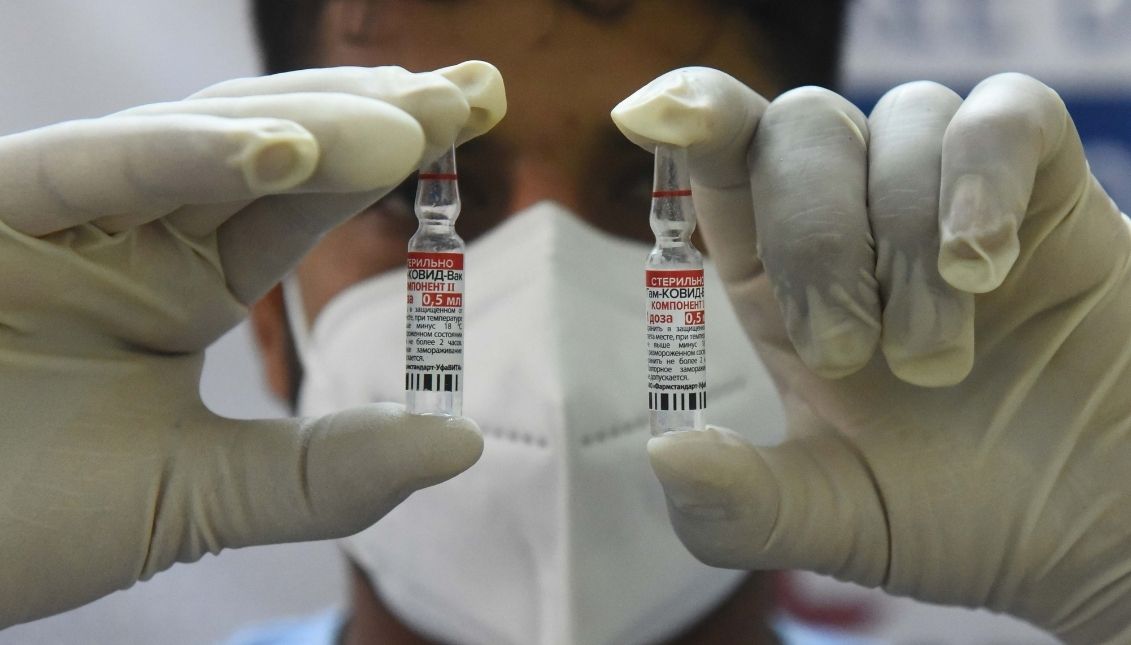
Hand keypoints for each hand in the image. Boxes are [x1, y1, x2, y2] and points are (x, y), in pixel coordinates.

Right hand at [0, 61, 504, 626]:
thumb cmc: (19, 519)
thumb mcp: (201, 497)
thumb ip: (325, 474)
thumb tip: (464, 443)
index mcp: (187, 281)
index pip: (309, 199)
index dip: (392, 154)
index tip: (476, 111)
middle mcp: (134, 229)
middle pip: (268, 147)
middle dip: (369, 113)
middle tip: (472, 88)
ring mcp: (62, 211)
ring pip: (191, 140)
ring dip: (299, 125)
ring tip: (403, 123)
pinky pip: (83, 166)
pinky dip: (174, 155)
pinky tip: (278, 152)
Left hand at [613, 69, 1130, 642]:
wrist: (1091, 529)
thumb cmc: (956, 512)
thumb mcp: (833, 520)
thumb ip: (742, 505)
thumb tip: (666, 454)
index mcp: (781, 279)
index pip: (725, 162)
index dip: (692, 120)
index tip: (659, 113)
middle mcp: (856, 219)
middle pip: (800, 131)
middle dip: (812, 238)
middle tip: (848, 353)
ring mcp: (948, 197)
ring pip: (901, 120)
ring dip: (904, 240)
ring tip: (939, 357)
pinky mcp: (1046, 189)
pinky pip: (1003, 117)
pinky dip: (981, 174)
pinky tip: (983, 260)